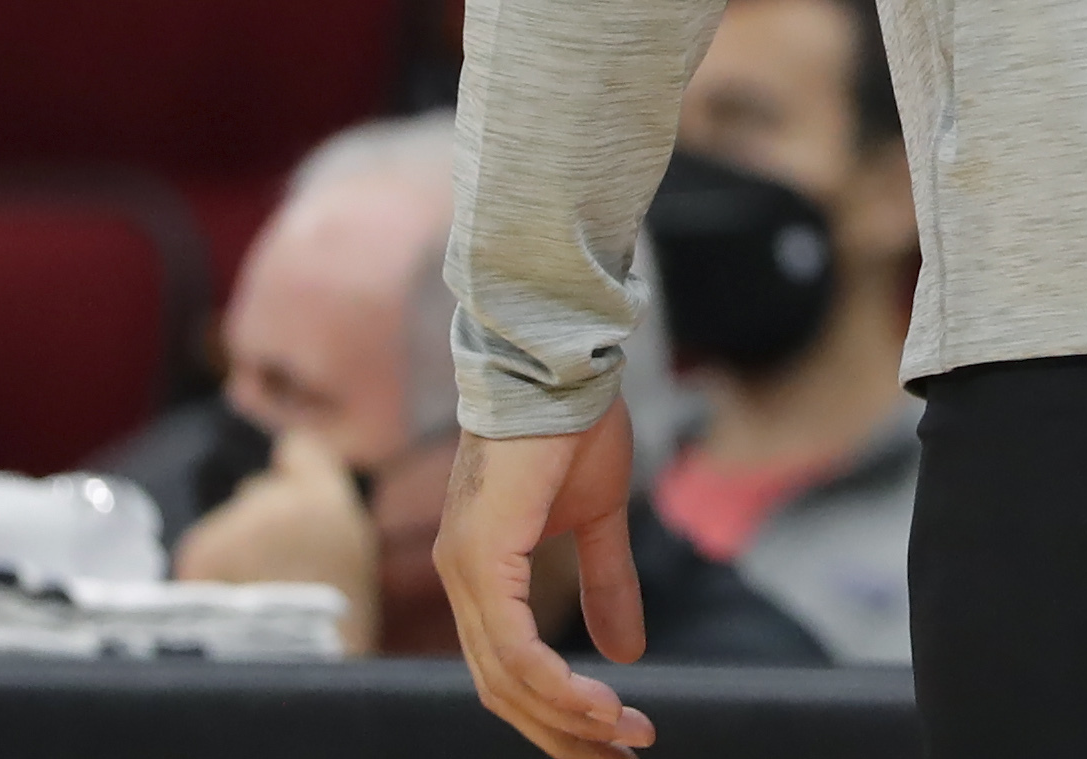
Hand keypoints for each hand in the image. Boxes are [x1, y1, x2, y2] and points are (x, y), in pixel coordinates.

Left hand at [172, 430, 381, 655]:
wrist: (289, 668)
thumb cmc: (336, 621)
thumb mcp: (352, 552)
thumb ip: (326, 511)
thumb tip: (299, 490)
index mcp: (324, 497)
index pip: (297, 449)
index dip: (294, 468)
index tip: (293, 486)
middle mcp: (272, 499)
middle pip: (258, 490)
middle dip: (262, 515)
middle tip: (274, 559)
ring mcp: (228, 525)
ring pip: (228, 524)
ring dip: (234, 546)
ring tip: (250, 590)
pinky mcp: (194, 553)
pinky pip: (204, 551)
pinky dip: (210, 571)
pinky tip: (227, 600)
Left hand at [435, 404, 653, 754]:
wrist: (563, 364)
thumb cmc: (575, 425)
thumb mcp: (600, 516)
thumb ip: (606, 583)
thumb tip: (626, 651)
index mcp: (482, 571)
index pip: (508, 668)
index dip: (559, 710)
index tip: (614, 736)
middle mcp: (461, 579)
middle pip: (502, 690)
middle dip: (564, 734)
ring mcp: (466, 570)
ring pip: (506, 679)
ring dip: (568, 718)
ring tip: (625, 737)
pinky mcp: (483, 557)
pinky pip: (513, 646)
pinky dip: (555, 683)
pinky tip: (598, 703)